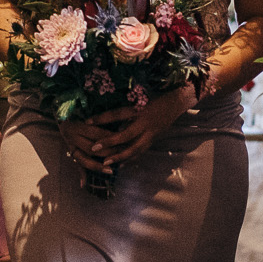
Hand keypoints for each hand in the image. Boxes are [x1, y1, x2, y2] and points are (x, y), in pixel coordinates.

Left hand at [63, 83, 198, 169]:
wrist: (176, 101)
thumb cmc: (155, 96)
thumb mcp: (139, 96)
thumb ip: (124, 106)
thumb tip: (104, 112)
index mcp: (139, 108)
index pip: (117, 114)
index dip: (102, 118)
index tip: (86, 122)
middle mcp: (144, 122)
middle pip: (125, 135)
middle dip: (109, 143)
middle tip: (94, 148)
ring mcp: (150, 132)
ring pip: (134, 148)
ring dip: (119, 156)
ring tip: (105, 162)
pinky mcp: (154, 139)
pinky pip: (140, 151)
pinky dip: (130, 159)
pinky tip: (120, 165)